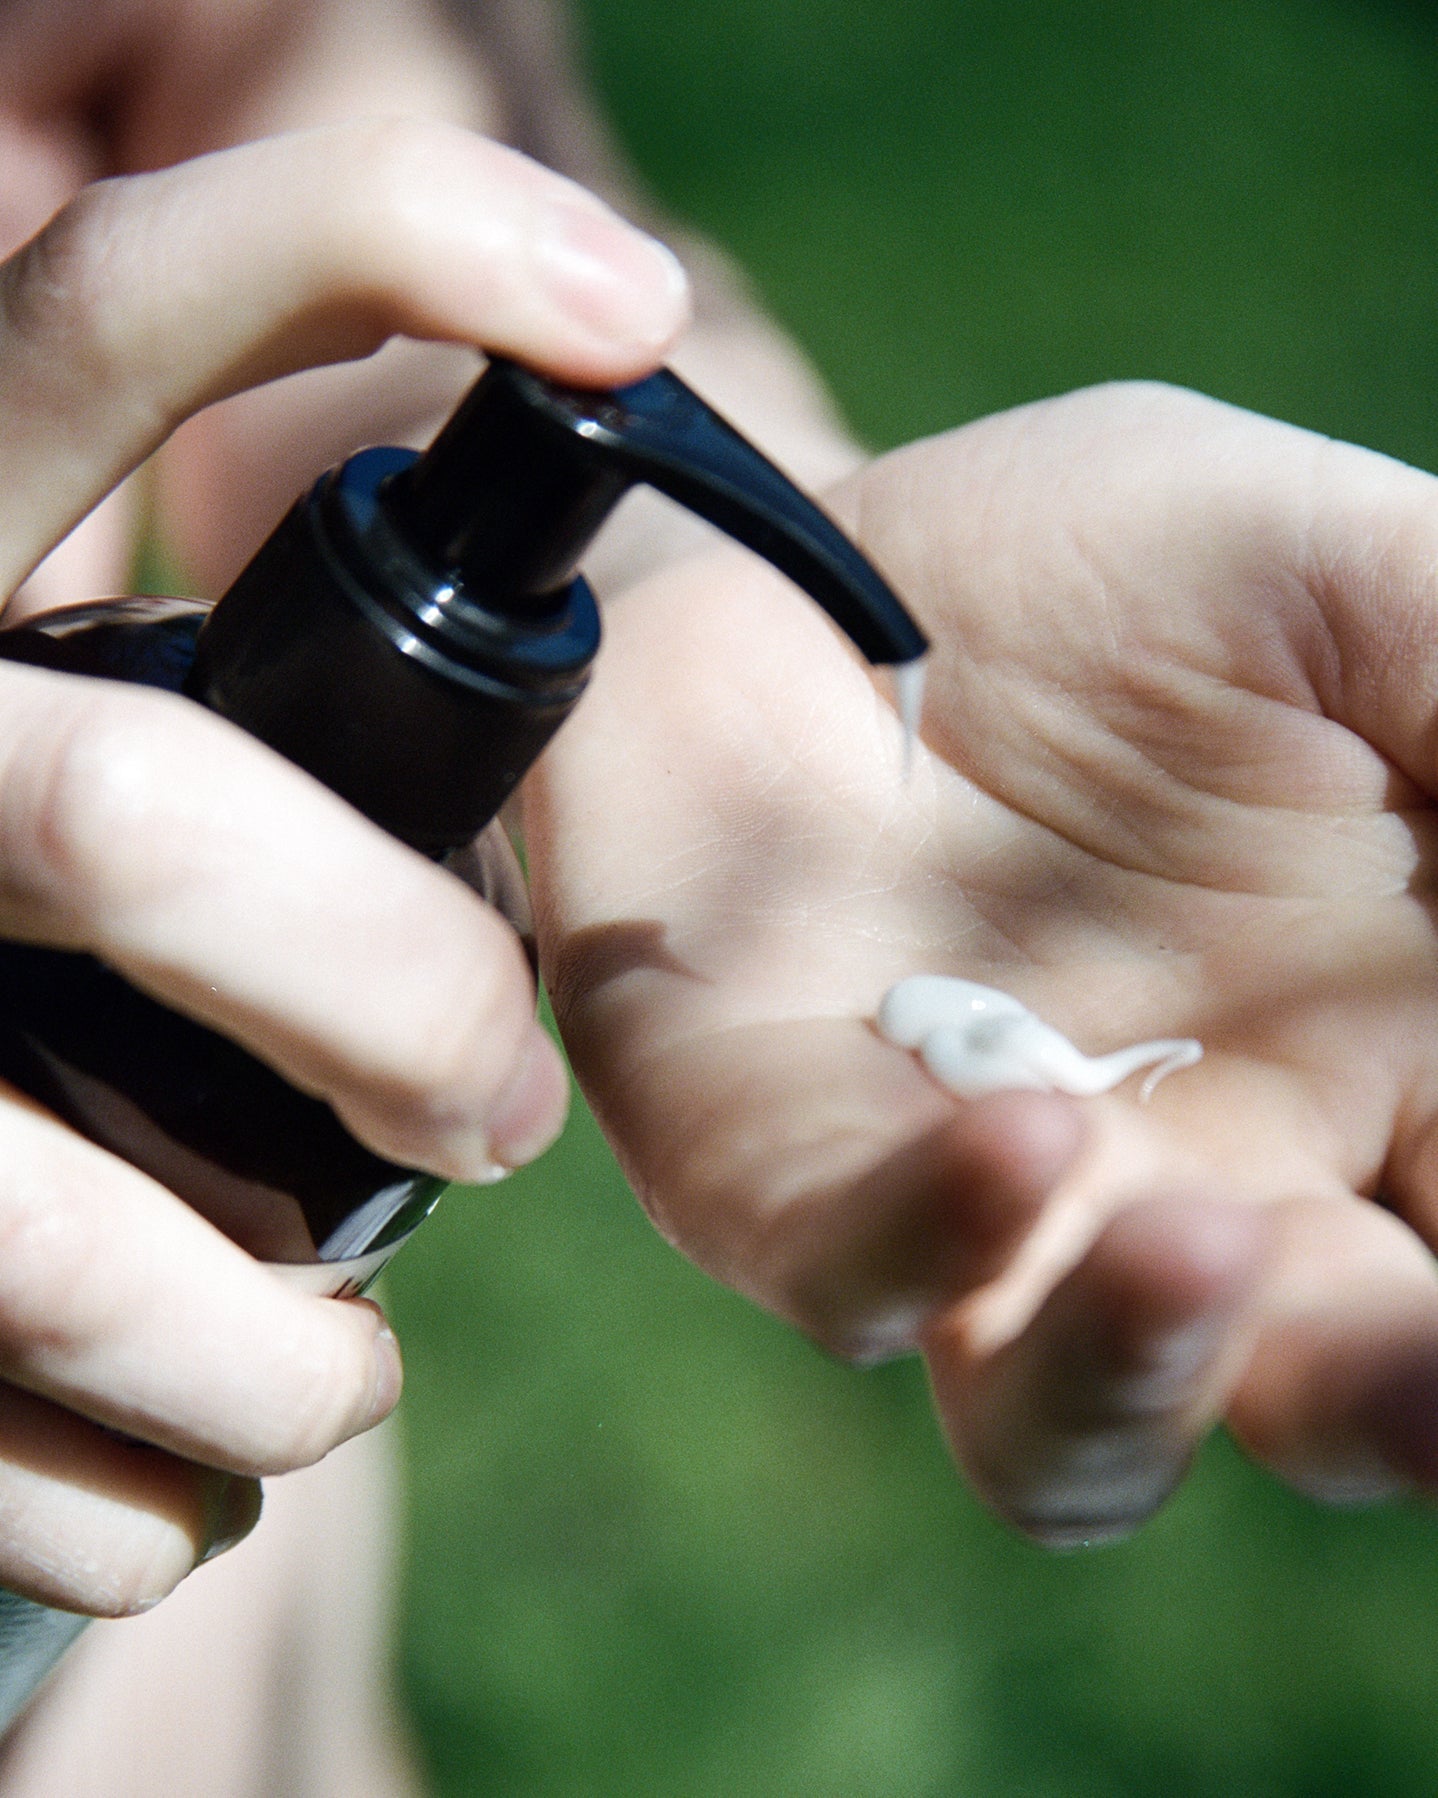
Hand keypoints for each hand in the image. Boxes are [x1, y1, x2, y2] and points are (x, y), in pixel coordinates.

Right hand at [0, 117, 686, 1613]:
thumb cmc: (35, 938)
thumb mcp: (108, 738)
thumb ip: (268, 703)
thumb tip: (551, 611)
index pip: (94, 314)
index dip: (355, 239)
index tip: (619, 299)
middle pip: (131, 817)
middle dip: (395, 995)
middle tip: (495, 1117)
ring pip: (41, 1216)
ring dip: (260, 1342)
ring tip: (335, 1380)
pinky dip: (134, 1494)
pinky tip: (179, 1484)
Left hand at [530, 380, 1437, 1542]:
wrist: (813, 572)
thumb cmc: (1087, 582)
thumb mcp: (1347, 586)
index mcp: (1380, 1070)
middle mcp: (1199, 1183)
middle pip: (1335, 1394)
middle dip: (1406, 1402)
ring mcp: (981, 1210)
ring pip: (1075, 1435)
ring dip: (1158, 1375)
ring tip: (1204, 1243)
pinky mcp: (777, 1172)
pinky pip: (853, 1275)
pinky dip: (939, 1239)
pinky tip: (1021, 1129)